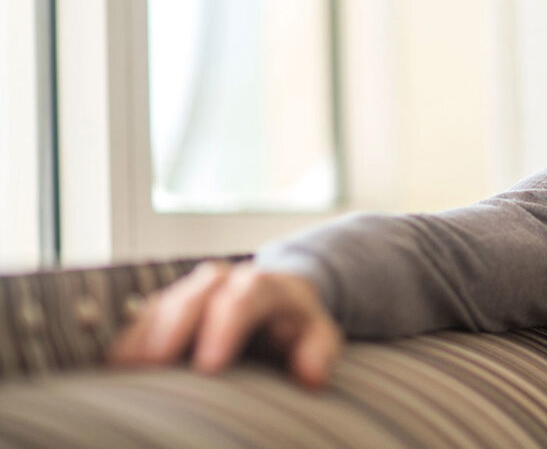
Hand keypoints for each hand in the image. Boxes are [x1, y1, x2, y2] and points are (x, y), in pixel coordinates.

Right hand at [107, 260, 342, 388]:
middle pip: (194, 298)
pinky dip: (127, 342)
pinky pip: (140, 319)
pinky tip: (115, 369)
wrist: (276, 300)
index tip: (210, 366)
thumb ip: (319, 351)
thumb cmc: (296, 325)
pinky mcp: (164, 307)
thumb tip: (312, 377)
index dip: (225, 329)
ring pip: (161, 305)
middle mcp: (221, 281)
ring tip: (125, 372)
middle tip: (155, 367)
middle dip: (173, 330)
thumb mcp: (320, 335)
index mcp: (262, 286)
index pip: (244, 299)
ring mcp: (188, 292)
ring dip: (142, 337)